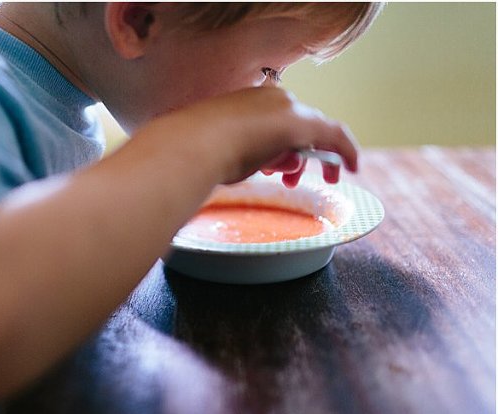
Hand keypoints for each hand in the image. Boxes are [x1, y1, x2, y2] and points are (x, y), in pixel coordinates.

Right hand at [159, 87, 358, 186]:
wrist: (195, 145)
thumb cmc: (196, 151)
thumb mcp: (216, 149)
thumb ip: (231, 152)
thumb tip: (231, 166)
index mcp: (246, 100)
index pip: (273, 118)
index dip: (279, 142)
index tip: (275, 159)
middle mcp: (271, 98)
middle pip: (297, 126)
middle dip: (295, 154)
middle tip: (289, 179)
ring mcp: (289, 109)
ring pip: (312, 133)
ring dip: (305, 160)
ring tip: (293, 182)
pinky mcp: (305, 125)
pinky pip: (335, 137)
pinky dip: (345, 151)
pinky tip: (351, 167)